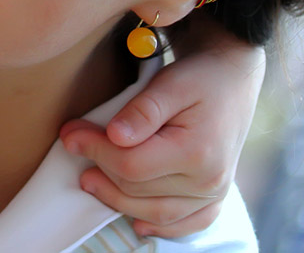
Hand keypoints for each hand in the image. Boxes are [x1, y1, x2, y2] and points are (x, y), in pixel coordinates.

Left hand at [59, 31, 264, 236]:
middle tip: (74, 147)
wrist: (232, 80)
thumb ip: (142, 111)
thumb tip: (114, 137)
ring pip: (155, 211)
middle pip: (139, 189)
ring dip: (117, 199)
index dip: (95, 151)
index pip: (132, 165)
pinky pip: (185, 223)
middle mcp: (209, 180)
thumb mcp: (171, 83)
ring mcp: (214, 193)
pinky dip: (159, 225)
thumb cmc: (199, 77)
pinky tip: (137, 221)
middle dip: (100, 169)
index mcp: (197, 152)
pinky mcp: (214, 198)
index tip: (70, 134)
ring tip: (90, 181)